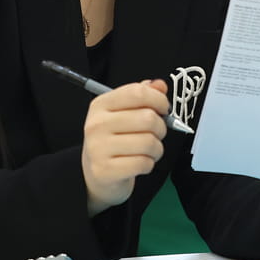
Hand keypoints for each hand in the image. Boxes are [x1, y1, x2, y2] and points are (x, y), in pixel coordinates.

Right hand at [83, 80, 168, 215]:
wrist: (96, 174)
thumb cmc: (114, 140)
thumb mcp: (124, 113)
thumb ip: (142, 96)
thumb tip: (160, 85)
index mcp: (101, 105)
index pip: (137, 93)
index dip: (159, 100)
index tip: (163, 109)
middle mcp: (96, 124)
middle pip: (148, 118)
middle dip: (161, 128)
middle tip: (155, 134)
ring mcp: (98, 148)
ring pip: (149, 142)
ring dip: (157, 148)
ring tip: (148, 150)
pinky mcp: (105, 170)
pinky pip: (143, 163)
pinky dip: (149, 164)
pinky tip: (140, 163)